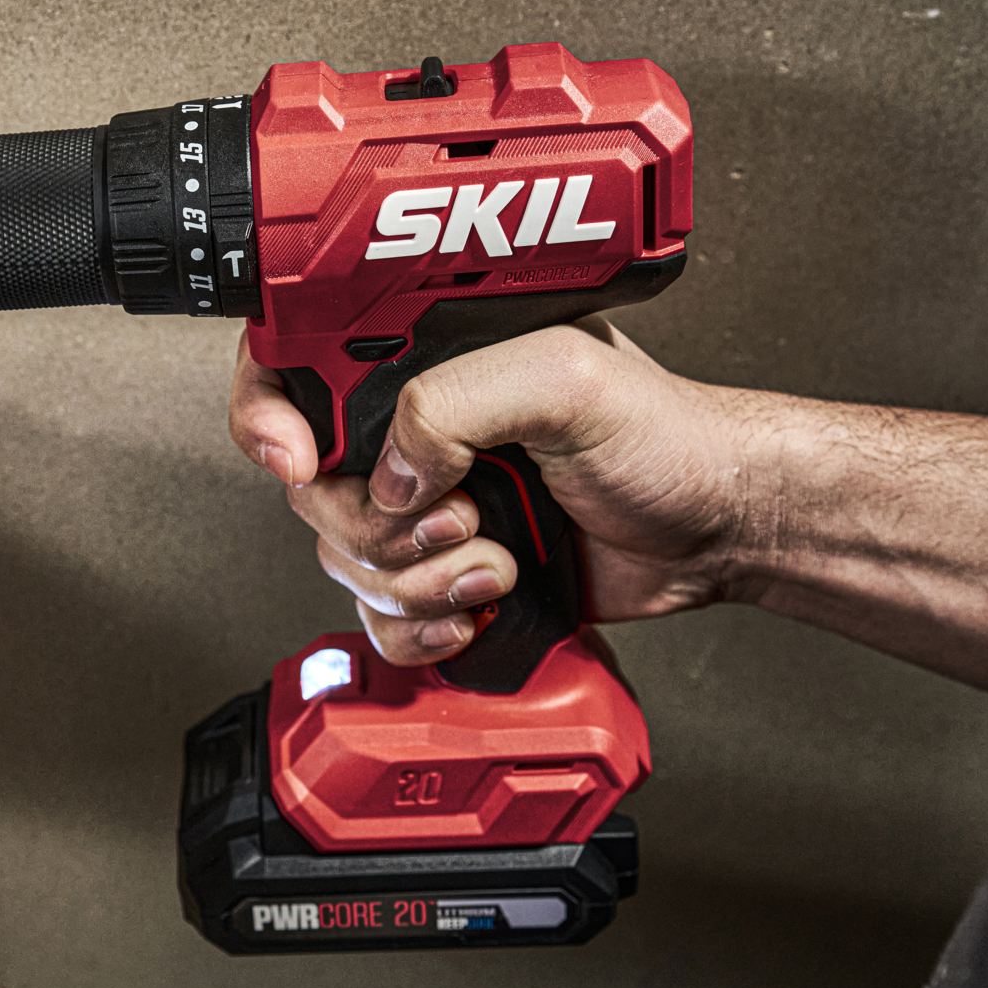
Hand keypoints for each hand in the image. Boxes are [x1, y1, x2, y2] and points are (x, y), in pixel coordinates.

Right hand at [228, 319, 757, 666]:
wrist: (719, 528)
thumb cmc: (668, 436)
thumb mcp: (563, 378)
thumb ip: (455, 400)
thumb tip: (392, 469)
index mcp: (427, 358)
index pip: (295, 366)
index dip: (268, 416)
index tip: (300, 460)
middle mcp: (416, 430)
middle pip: (316, 491)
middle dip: (381, 528)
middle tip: (461, 519)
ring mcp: (429, 506)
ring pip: (346, 564)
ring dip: (418, 582)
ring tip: (497, 563)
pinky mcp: (448, 573)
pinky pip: (381, 619)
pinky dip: (418, 629)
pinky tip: (474, 612)